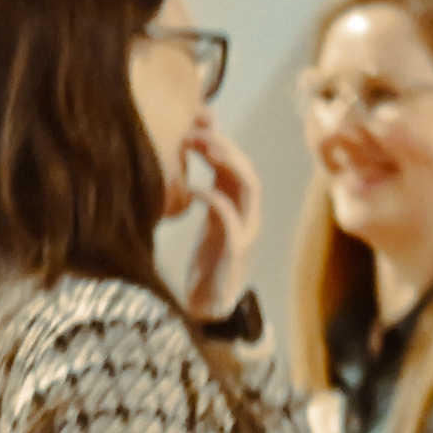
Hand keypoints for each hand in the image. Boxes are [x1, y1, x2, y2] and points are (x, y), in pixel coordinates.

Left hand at [177, 119, 262, 321]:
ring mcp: (246, 232)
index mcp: (240, 209)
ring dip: (226, 164)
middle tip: (197, 130)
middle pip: (247, 171)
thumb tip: (184, 160)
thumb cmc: (208, 264)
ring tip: (201, 147)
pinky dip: (213, 198)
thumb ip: (204, 193)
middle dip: (225, 146)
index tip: (196, 124)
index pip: (239, 166)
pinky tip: (192, 189)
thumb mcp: (206, 222)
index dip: (223, 141)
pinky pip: (229, 217)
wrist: (212, 308)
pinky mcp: (236, 250)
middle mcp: (249, 217)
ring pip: (248, 188)